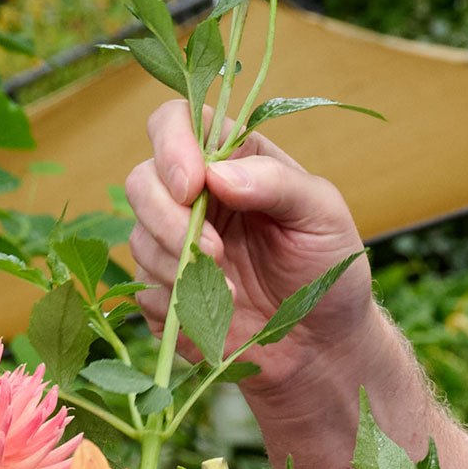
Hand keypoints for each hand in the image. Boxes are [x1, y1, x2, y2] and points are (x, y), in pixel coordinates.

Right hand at [123, 101, 382, 411]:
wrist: (321, 345)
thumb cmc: (329, 269)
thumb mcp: (322, 214)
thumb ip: (277, 182)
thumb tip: (216, 174)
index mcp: (231, 160)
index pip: (175, 123)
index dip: (171, 147)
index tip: (191, 187)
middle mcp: (194, 196)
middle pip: (141, 181)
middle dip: (168, 219)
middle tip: (215, 252)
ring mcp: (173, 244)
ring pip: (139, 239)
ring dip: (180, 268)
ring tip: (232, 292)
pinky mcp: (165, 291)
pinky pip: (144, 291)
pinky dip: (177, 305)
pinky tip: (217, 315)